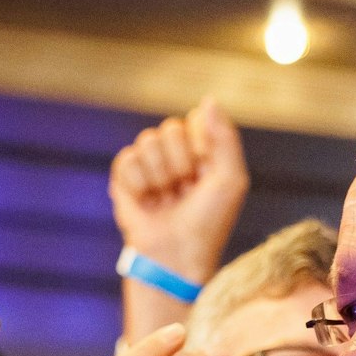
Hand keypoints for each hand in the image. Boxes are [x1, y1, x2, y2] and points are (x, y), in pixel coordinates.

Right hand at [110, 99, 249, 284]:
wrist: (178, 255)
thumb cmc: (209, 222)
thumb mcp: (231, 179)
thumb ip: (225, 137)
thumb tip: (208, 99)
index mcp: (202, 152)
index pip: (196, 119)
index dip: (200, 142)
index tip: (204, 167)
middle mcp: (175, 155)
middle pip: (170, 129)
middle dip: (181, 163)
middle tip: (185, 190)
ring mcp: (149, 165)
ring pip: (147, 142)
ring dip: (160, 176)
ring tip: (167, 199)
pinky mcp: (124, 179)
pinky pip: (127, 159)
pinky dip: (139, 184)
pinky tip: (147, 202)